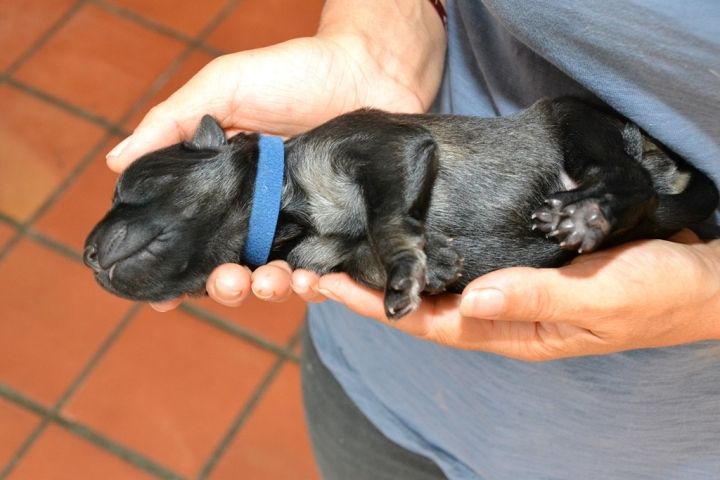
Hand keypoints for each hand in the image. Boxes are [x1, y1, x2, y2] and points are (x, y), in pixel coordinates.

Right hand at [107, 1, 446, 310]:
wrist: (368, 65)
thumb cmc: (293, 73)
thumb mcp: (224, 87)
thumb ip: (173, 122)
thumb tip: (115, 163)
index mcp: (226, 188)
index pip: (194, 241)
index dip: (176, 274)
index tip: (163, 298)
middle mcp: (262, 213)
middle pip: (234, 270)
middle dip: (226, 286)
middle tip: (227, 280)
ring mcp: (303, 224)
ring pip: (279, 278)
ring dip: (269, 290)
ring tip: (272, 280)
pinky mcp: (343, 230)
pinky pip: (328, 272)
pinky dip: (317, 286)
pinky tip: (313, 279)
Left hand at [315, 230, 719, 360]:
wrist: (694, 277)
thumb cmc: (654, 292)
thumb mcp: (600, 297)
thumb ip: (538, 299)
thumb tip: (471, 298)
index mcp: (511, 330)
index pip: (427, 322)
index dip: (373, 306)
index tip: (324, 284)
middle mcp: (499, 314)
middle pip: (417, 307)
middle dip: (363, 291)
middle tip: (308, 267)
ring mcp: (507, 292)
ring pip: (433, 286)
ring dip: (386, 272)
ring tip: (339, 252)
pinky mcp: (519, 268)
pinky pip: (460, 265)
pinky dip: (424, 255)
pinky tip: (403, 239)